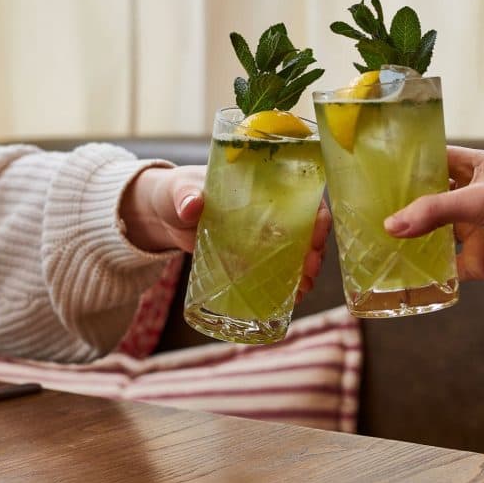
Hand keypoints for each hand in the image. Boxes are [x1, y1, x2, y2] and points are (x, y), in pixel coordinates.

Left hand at [120, 167, 331, 298]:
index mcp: (263, 185)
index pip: (303, 195)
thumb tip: (191, 206)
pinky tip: (292, 297)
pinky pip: (279, 269)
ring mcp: (265, 235)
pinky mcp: (253, 256)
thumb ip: (187, 196)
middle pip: (308, 227)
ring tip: (303, 289)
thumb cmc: (178, 192)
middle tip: (310, 269)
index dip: (317, 215)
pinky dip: (289, 282)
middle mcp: (271, 209)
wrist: (165, 216)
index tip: (318, 234)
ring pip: (299, 251)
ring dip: (307, 270)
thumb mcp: (182, 190)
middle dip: (316, 250)